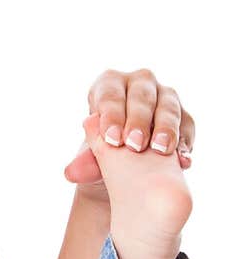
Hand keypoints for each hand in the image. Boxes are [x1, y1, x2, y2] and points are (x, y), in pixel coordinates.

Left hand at [64, 69, 193, 185]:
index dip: (112, 114)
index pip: (110, 94)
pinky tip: (182, 161)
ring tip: (160, 150)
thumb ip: (86, 162)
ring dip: (167, 128)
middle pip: (142, 95)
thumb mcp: (91, 159)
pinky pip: (187, 126)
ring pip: (169, 106)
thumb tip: (72, 172)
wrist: (125, 173)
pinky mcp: (183, 118)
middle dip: (139, 120)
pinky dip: (185, 143)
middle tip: (134, 146)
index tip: (112, 140)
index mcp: (109, 84)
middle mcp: (139, 84)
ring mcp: (164, 98)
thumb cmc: (102, 155)